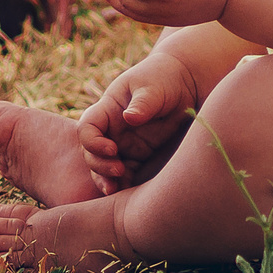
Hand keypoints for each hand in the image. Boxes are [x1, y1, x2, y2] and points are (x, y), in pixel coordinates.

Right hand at [78, 51, 201, 192]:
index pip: (87, 129)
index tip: (112, 149)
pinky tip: (128, 194)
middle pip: (91, 154)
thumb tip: (129, 118)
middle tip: (119, 171)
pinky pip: (126, 175)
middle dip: (100, 166)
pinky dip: (124, 185)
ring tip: (117, 190)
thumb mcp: (152, 87)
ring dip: (107, 180)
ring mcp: (124, 145)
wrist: (185, 84)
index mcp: (108, 110)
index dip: (92, 142)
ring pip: (104, 168)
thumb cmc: (163, 78)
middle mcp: (112, 130)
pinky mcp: (139, 156)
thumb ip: (141, 103)